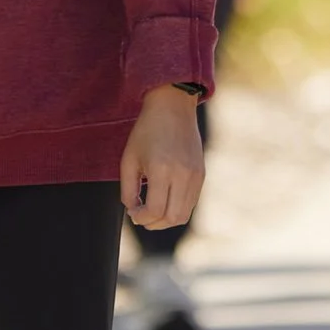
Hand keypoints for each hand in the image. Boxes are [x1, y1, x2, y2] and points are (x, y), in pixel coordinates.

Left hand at [122, 84, 206, 230]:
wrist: (173, 106)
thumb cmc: (146, 131)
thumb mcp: (129, 159)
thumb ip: (128, 190)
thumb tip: (134, 211)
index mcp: (162, 169)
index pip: (155, 210)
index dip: (141, 218)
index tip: (132, 212)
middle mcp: (183, 174)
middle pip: (172, 218)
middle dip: (153, 223)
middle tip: (141, 216)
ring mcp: (195, 175)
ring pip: (184, 214)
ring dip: (166, 219)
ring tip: (152, 210)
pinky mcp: (202, 174)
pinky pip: (191, 202)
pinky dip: (177, 208)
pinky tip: (165, 199)